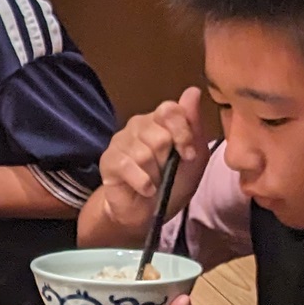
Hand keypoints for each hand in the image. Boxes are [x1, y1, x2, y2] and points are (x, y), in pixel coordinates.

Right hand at [99, 86, 205, 209]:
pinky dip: (143, 183)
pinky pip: (129, 167)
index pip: (169, 110)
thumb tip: (193, 91)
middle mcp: (138, 125)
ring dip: (155, 175)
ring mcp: (120, 141)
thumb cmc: (172, 184)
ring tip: (154, 181)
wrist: (147, 213)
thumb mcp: (195, 158)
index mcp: (159, 121)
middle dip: (168, 160)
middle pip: (159, 135)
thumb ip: (194, 126)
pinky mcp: (109, 160)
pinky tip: (146, 189)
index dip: (182, 132)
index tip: (189, 155)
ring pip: (144, 154)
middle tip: (166, 172)